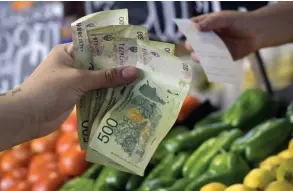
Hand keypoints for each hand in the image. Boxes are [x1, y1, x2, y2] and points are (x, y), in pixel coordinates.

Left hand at [20, 43, 136, 136]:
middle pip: (99, 65)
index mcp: (69, 52)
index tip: (134, 54)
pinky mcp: (77, 96)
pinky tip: (124, 96)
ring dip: (114, 84)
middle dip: (117, 69)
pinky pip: (96, 93)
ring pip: (99, 80)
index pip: (95, 47)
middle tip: (139, 70)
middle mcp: (73, 65)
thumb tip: (134, 72)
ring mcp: (75, 82)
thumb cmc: (49, 91)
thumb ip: (106, 77)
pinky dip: (107, 95)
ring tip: (137, 83)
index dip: (114, 50)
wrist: (27, 118)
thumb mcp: (79, 80)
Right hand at [185, 11, 258, 60]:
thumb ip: (211, 22)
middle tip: (191, 45)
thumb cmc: (240, 22)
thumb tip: (196, 28)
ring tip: (198, 56)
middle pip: (192, 41)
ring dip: (196, 55)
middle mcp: (205, 37)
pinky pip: (210, 62)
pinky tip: (207, 63)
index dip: (185, 28)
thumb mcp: (225, 18)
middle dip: (190, 44)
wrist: (256, 33)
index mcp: (205, 25)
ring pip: (199, 53)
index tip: (181, 30)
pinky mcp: (218, 58)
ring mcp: (211, 48)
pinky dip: (207, 64)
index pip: (191, 26)